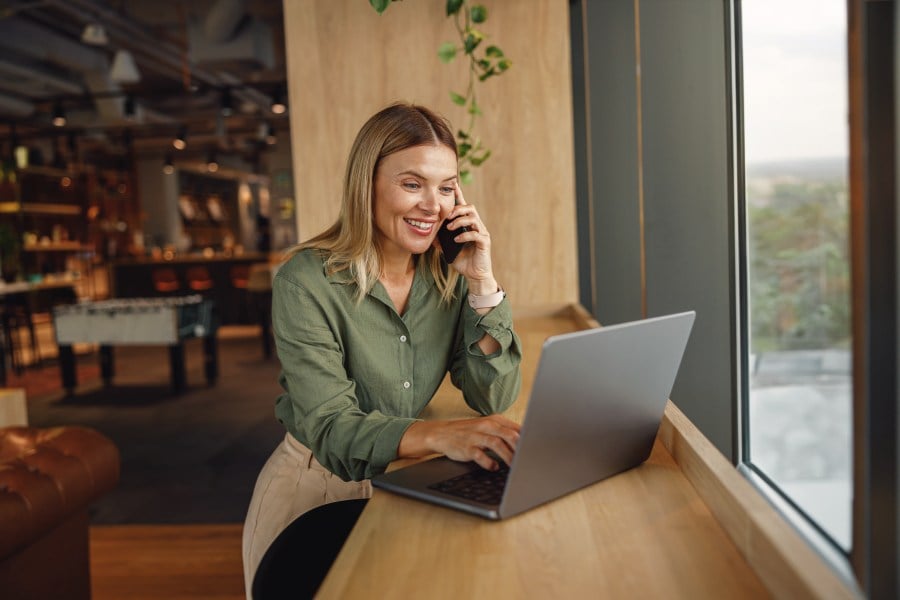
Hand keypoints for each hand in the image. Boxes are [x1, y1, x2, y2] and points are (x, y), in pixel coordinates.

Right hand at [398, 415, 520, 470]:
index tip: (536, 450)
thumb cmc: (469, 432)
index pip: (516, 428)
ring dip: (508, 456)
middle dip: (521, 448)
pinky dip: (489, 462)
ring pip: (497, 444)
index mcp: (494, 420)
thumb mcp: (487, 427)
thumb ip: (505, 432)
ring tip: (515, 467)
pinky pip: (480, 455)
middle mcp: (486, 426)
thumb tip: (527, 442)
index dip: (528, 439)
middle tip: (529, 459)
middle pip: (509, 435)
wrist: (441, 434)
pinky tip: (494, 467)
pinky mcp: (466, 448)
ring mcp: (476, 436)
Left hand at [439, 183, 497, 294]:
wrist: (475, 275)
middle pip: (470, 208)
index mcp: (468, 225)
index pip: (463, 206)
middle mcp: (477, 226)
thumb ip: (440, 240)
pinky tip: (456, 240)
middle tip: (446, 216)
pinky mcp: (485, 242)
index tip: (452, 184)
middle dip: (457, 209)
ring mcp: (482, 233)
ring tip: (449, 228)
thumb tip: (429, 233)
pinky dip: (464, 235)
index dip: (459, 194)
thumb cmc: (463, 261)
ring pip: (473, 218)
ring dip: (459, 221)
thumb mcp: (447, 249)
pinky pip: (476, 234)